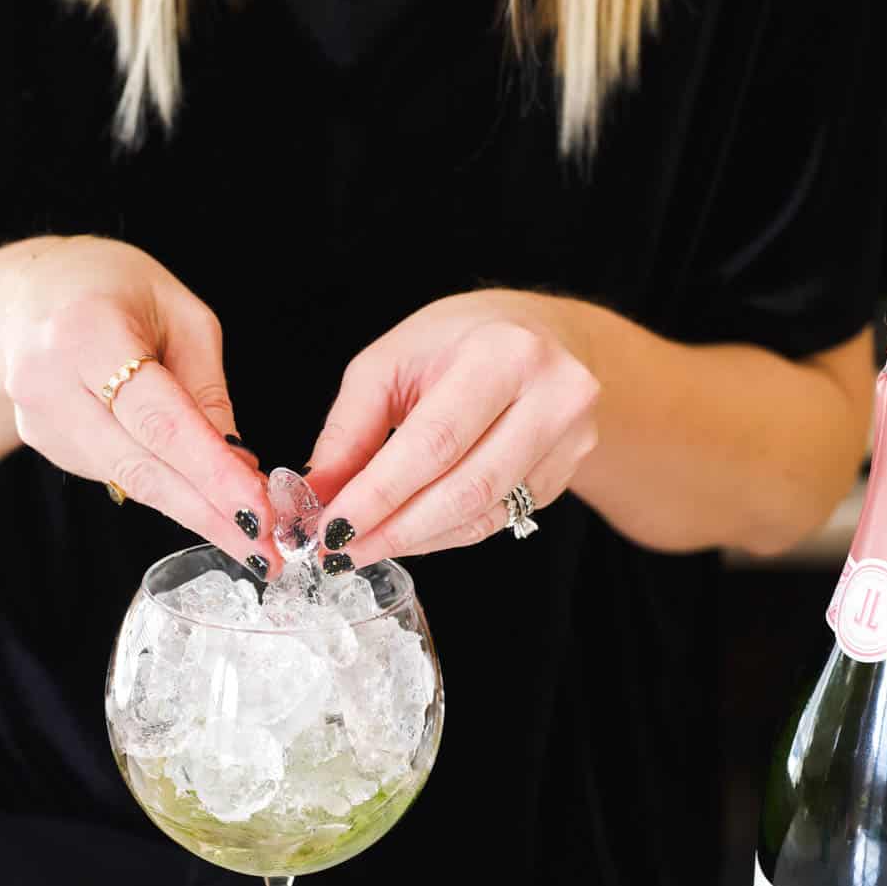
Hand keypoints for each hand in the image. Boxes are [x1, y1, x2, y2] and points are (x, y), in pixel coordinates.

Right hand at [0, 236, 276, 571]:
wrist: (31, 294)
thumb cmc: (117, 290)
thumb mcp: (181, 316)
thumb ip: (207, 390)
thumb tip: (241, 466)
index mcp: (87, 332)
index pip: (160, 420)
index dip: (213, 473)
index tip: (263, 514)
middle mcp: (49, 381)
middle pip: (141, 467)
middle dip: (211, 515)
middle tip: (269, 555)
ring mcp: (39, 420)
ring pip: (130, 482)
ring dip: (196, 511)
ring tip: (252, 534)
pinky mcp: (44, 444)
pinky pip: (117, 475)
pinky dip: (166, 489)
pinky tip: (204, 497)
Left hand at [305, 291, 599, 566]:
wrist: (546, 335)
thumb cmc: (460, 340)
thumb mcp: (391, 361)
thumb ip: (350, 429)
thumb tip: (316, 493)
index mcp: (502, 354)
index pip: (434, 442)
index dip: (379, 493)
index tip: (332, 526)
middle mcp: (551, 396)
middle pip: (464, 487)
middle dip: (394, 528)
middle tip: (341, 550)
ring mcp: (570, 439)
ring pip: (482, 513)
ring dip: (416, 539)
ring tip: (366, 545)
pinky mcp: (567, 472)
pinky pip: (497, 520)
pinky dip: (443, 534)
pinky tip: (408, 533)